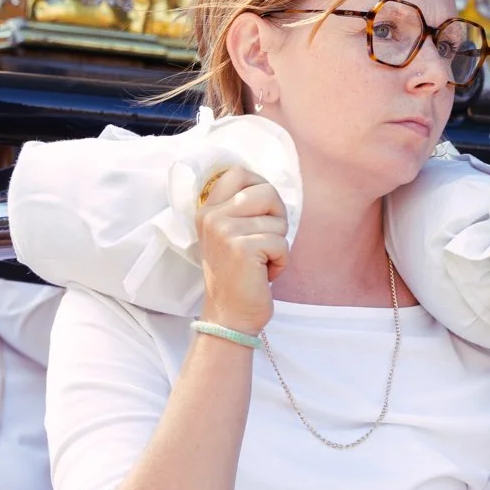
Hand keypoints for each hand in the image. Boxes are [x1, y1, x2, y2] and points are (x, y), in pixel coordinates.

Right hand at [195, 166, 286, 335]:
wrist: (229, 317)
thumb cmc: (238, 276)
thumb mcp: (229, 235)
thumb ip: (241, 208)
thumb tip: (269, 187)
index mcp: (207, 210)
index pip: (238, 172)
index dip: (260, 186)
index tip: (263, 211)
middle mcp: (212, 217)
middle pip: (267, 191)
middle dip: (277, 217)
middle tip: (266, 241)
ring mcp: (225, 231)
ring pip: (278, 220)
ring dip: (279, 244)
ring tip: (261, 261)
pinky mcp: (242, 248)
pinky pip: (282, 242)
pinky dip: (281, 261)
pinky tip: (265, 274)